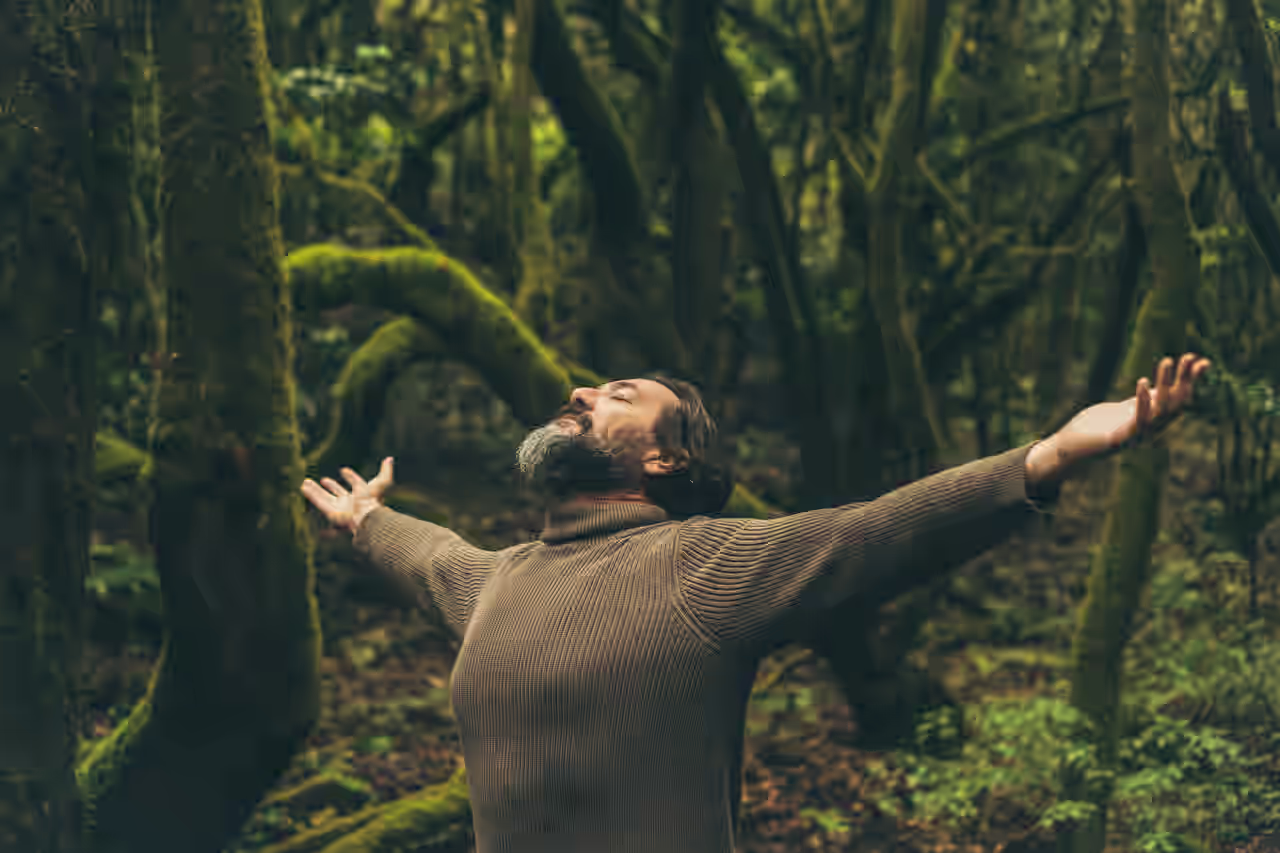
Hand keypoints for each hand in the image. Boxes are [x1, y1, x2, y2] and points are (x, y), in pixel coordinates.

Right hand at [300, 457, 394, 536]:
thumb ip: (386, 471)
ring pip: (324, 498)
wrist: (366, 516)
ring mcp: (338, 508)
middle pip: (337, 493)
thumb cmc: (374, 501)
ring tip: (306, 482)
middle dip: (330, 486)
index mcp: (361, 495)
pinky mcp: (329, 511)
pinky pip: (318, 501)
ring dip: (315, 491)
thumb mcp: (382, 483)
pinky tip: (304, 487)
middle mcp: (349, 502)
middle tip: (323, 480)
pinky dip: (311, 494)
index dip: (350, 477)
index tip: (344, 470)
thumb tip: (390, 458)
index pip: (355, 484)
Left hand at [1028, 353, 1211, 485]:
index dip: (1190, 381)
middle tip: (1189, 357)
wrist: (1070, 447)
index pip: (1179, 400)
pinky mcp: (1120, 440)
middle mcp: (1149, 429)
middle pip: (1176, 404)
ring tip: (1166, 361)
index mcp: (1151, 420)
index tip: (1201, 361)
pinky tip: (1143, 382)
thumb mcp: (1123, 408)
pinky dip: (1142, 402)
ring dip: (1165, 386)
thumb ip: (1142, 400)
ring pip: (1160, 410)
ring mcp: (1136, 436)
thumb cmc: (1095, 427)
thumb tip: (1159, 386)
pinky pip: (1138, 421)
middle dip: (1184, 380)